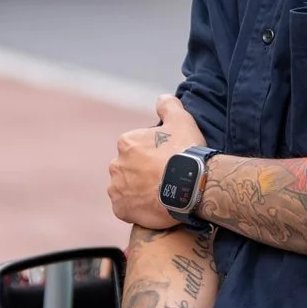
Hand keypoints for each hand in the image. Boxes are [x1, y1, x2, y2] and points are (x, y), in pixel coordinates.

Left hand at [110, 93, 205, 229]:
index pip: (136, 149)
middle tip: (164, 179)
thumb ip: (169, 106)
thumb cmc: (186, 152)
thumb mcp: (182, 121)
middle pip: (129, 169)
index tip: (166, 161)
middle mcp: (116, 164)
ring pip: (125, 189)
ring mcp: (117, 188)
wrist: (190, 186)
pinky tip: (153, 207)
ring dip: (138, 191)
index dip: (153, 155)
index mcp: (126, 143)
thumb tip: (162, 98)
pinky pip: (126, 209)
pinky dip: (136, 209)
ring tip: (160, 195)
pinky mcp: (121, 209)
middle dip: (142, 173)